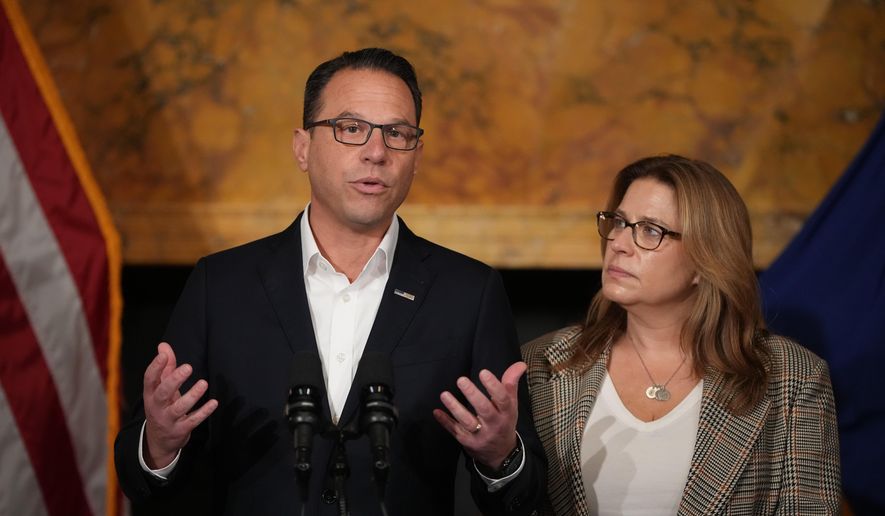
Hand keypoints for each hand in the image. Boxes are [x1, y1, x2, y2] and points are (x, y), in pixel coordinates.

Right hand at [142, 342, 216, 468]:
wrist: (158, 441)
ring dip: (192, 395)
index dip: (155, 367)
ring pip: (179, 408)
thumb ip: (165, 367)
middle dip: (174, 380)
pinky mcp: (180, 430)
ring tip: (203, 383)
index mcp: (150, 394)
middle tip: (188, 367)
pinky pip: (193, 421)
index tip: (163, 355)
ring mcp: (168, 420)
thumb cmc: (162, 407)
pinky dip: (203, 412)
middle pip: (163, 393)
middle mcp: (157, 407)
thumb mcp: (161, 389)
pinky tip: (214, 403)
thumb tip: (163, 346)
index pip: (149, 379)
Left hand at [433, 361, 525, 469]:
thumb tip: (520, 364)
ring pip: (467, 422)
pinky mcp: (467, 443)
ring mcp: (480, 435)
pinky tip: (437, 412)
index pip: (502, 399)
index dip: (494, 386)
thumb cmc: (504, 422)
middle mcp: (494, 425)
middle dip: (473, 395)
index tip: (483, 372)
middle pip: (484, 410)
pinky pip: (455, 431)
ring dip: (455, 408)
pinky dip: (446, 422)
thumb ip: (511, 384)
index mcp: (506, 413)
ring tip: (444, 394)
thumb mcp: (511, 405)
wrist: (501, 454)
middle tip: (461, 380)